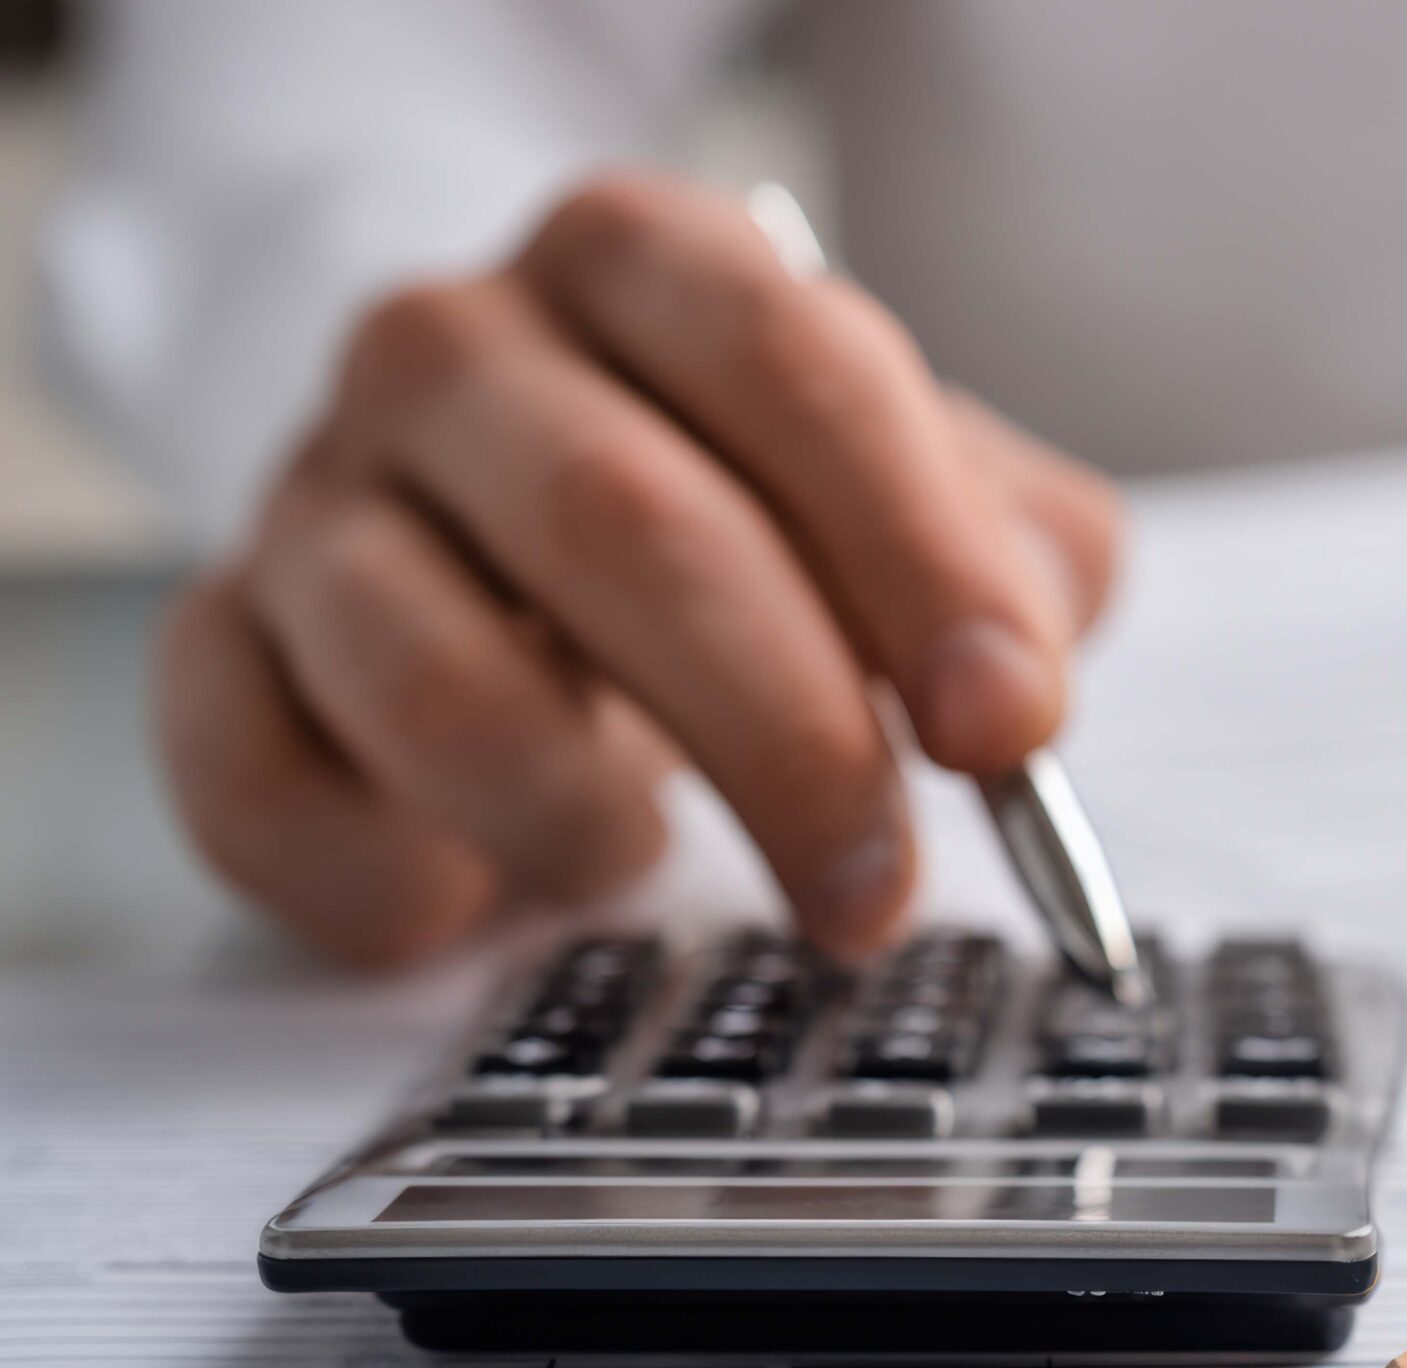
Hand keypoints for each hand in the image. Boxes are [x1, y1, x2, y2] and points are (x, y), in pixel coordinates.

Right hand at [158, 172, 1117, 967]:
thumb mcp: (911, 489)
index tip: (1006, 729)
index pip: (795, 371)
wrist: (497, 499)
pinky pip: (265, 788)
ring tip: (646, 858)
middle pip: (624, 525)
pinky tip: (479, 895)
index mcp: (647, 262)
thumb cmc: (742, 501)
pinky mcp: (220, 648)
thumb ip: (1010, 564)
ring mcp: (313, 493)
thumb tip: (1016, 696)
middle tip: (875, 893)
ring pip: (431, 672)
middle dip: (786, 740)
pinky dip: (396, 882)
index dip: (920, 563)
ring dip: (578, 816)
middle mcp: (456, 348)